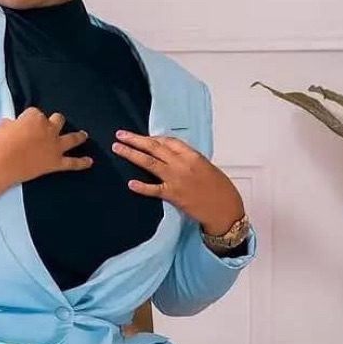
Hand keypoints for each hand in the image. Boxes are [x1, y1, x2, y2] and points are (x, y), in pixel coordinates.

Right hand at [0, 108, 92, 196]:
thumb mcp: (1, 129)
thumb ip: (11, 126)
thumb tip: (11, 126)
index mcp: (34, 117)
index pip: (35, 113)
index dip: (30, 120)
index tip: (25, 126)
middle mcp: (48, 129)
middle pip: (57, 120)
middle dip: (54, 123)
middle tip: (50, 128)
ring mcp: (54, 146)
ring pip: (72, 137)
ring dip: (79, 136)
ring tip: (84, 135)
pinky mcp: (55, 163)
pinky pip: (72, 163)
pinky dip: (82, 162)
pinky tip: (90, 162)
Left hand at [111, 129, 245, 234]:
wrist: (224, 208)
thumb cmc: (219, 188)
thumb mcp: (205, 166)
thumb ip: (188, 160)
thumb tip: (171, 156)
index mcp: (192, 155)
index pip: (168, 141)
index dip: (152, 138)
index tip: (142, 137)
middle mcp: (182, 164)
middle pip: (154, 147)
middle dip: (136, 140)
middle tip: (120, 135)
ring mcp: (176, 179)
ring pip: (149, 163)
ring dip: (131, 154)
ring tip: (118, 148)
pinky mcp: (173, 195)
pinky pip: (154, 189)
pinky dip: (142, 187)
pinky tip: (130, 183)